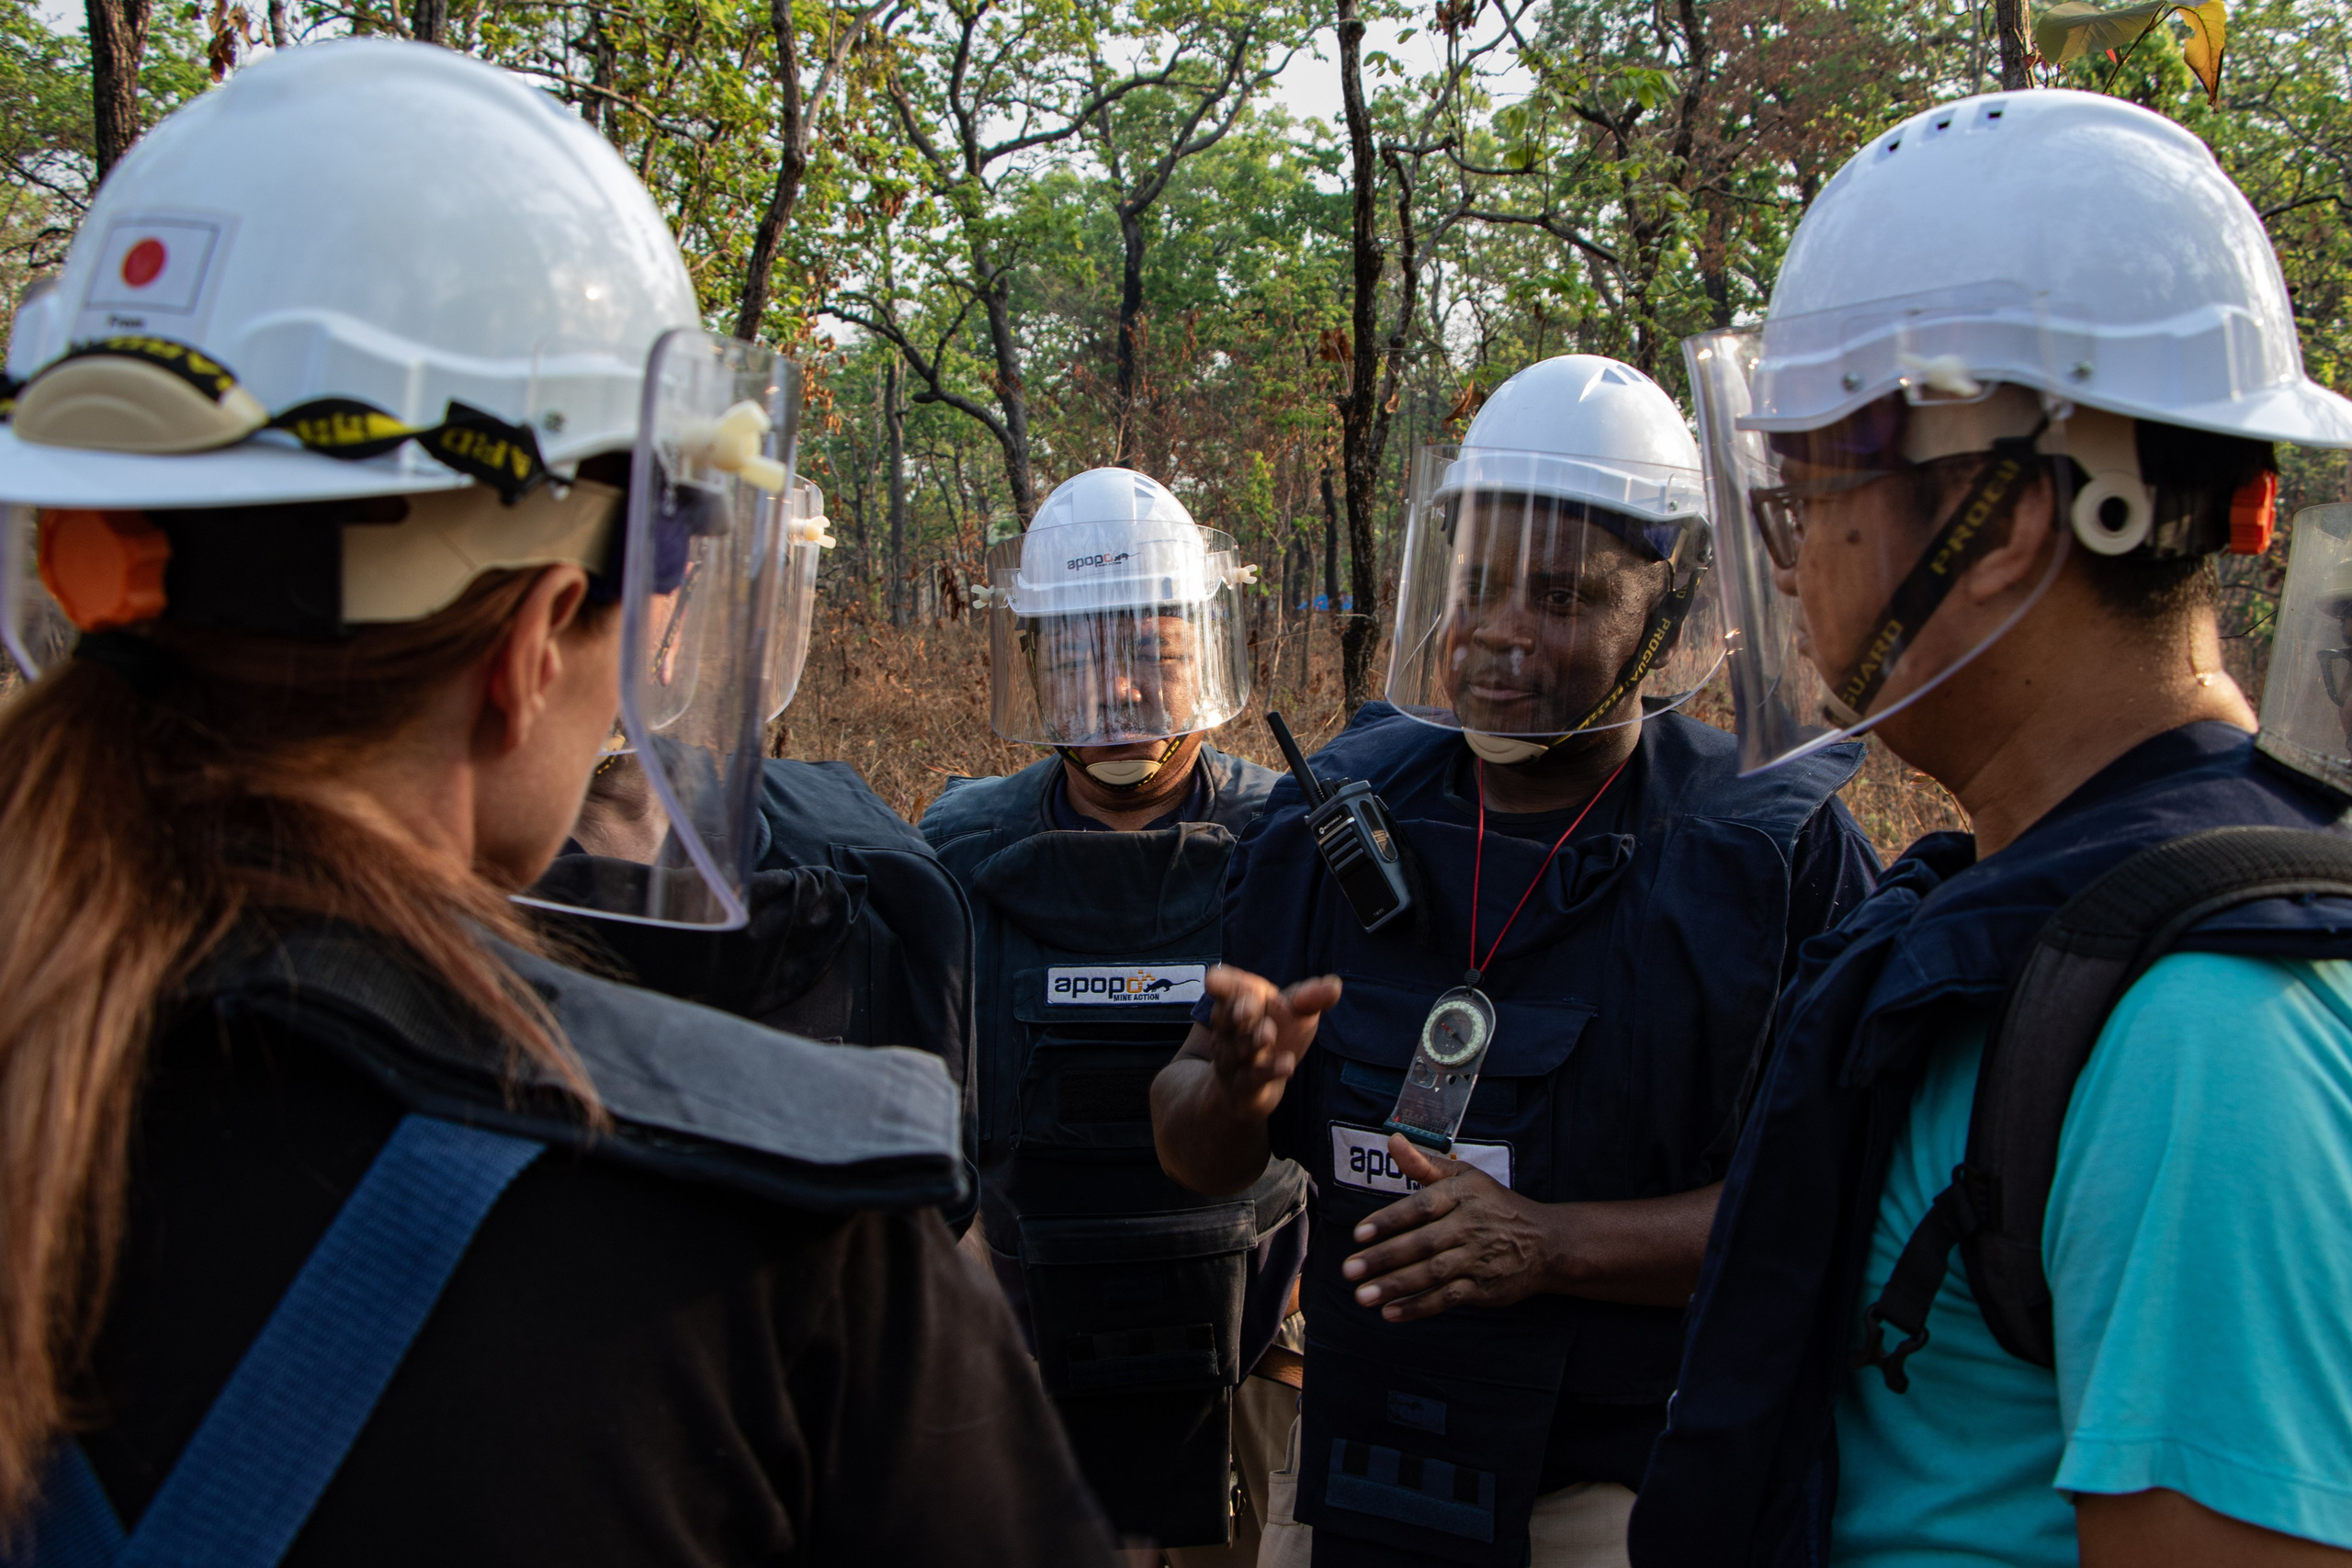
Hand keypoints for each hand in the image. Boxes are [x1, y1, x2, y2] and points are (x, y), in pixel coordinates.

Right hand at [1199, 964, 1339, 1121]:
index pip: (1228, 991)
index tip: (1214, 979)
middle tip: (1249, 1008)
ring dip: (1253, 1041)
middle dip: (1237, 1011)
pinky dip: (1269, 1071)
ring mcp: (1233, 1060)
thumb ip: (1311, 998)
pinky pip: (1253, 1078)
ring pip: (1238, 1049)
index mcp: (1239, 1005)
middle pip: (1228, 1018)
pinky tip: (1287, 1065)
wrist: (1253, 1089)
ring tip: (1268, 1033)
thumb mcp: (1295, 1014)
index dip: (1223, 984)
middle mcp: (1229, 1031)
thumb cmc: (1275, 1037)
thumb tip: (1334, 985)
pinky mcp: (1244, 1087)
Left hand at [1341, 1134, 1561, 1322]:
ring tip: (1362, 1296)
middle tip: (1349, 1269)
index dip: (1389, 1220)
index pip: (1421, 1206)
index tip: (1358, 1234)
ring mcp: (1478, 1258)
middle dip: (1383, 1258)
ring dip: (1395, 1286)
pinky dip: (1419, 1307)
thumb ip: (1425, 1163)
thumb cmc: (1495, 1206)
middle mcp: (1470, 1226)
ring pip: (1432, 1273)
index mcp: (1462, 1195)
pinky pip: (1447, 1298)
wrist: (1546, 1242)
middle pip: (1422, 1243)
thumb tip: (1393, 1140)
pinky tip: (1391, 1313)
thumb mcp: (1465, 1177)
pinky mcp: (1484, 1287)